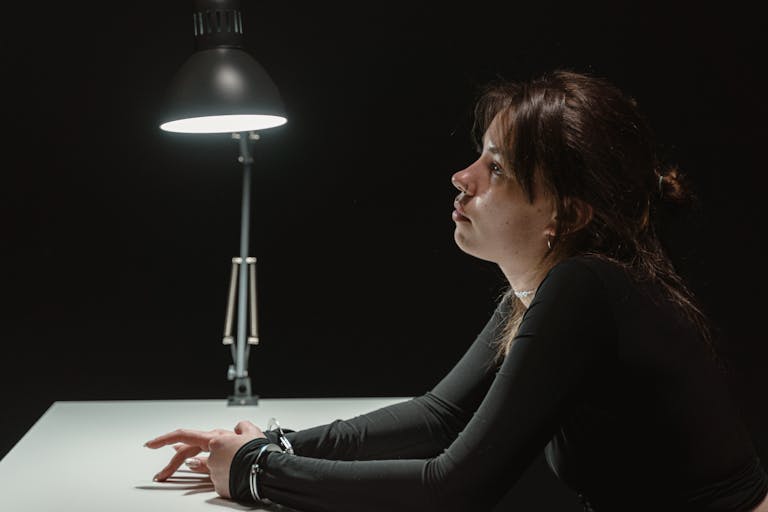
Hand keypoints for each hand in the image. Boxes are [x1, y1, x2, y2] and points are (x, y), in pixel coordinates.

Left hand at [145, 420, 266, 497]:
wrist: (266, 470)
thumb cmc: (259, 451)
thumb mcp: (251, 431)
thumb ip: (240, 427)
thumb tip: (237, 429)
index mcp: (215, 439)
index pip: (184, 435)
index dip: (164, 438)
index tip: (150, 444)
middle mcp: (211, 456)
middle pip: (186, 457)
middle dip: (171, 466)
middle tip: (160, 475)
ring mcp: (214, 472)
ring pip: (208, 467)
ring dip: (216, 465)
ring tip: (230, 462)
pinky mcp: (219, 486)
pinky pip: (219, 478)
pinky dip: (228, 474)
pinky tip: (238, 472)